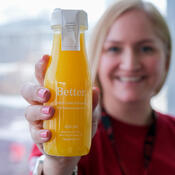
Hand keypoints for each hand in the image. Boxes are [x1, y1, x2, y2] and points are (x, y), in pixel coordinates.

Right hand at [20, 55, 98, 174]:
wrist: (72, 147)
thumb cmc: (78, 124)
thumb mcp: (88, 112)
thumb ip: (91, 102)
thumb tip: (95, 89)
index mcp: (52, 93)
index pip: (42, 77)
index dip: (41, 67)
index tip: (46, 58)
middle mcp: (41, 104)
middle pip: (28, 91)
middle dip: (35, 89)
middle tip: (47, 93)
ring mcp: (37, 119)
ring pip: (28, 111)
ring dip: (38, 111)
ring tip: (51, 112)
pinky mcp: (37, 135)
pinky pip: (34, 133)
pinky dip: (40, 133)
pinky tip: (49, 134)